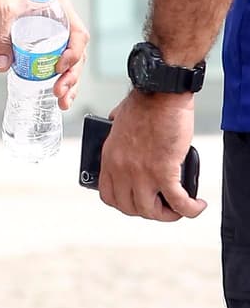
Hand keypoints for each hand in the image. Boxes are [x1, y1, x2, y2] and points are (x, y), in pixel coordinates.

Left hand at [0, 0, 89, 111]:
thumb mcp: (1, 14)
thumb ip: (2, 39)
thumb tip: (2, 64)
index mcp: (60, 10)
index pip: (77, 35)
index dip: (73, 54)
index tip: (59, 67)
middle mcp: (62, 23)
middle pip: (77, 53)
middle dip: (72, 76)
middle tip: (60, 92)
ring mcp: (55, 35)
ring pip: (70, 62)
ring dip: (69, 83)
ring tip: (63, 101)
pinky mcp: (44, 44)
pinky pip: (55, 63)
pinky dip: (57, 80)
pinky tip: (55, 95)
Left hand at [98, 89, 204, 220]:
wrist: (161, 92)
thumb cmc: (145, 101)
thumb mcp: (118, 120)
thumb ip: (115, 132)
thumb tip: (117, 133)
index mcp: (110, 158)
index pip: (108, 195)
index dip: (124, 204)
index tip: (137, 202)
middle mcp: (122, 169)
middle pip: (130, 207)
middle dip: (148, 212)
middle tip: (162, 206)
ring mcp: (142, 172)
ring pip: (151, 211)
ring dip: (168, 214)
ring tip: (180, 208)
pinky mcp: (164, 170)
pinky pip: (177, 202)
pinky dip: (189, 209)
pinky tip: (197, 205)